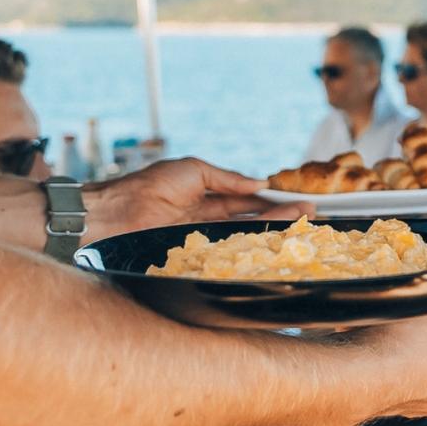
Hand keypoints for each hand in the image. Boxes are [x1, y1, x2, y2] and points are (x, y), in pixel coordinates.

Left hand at [84, 158, 300, 240]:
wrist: (116, 215)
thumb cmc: (148, 187)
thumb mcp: (192, 171)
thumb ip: (227, 178)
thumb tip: (259, 184)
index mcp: (203, 195)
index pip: (244, 198)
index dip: (269, 198)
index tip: (294, 197)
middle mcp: (206, 218)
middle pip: (250, 218)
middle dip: (280, 214)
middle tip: (310, 212)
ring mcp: (203, 237)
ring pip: (245, 234)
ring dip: (274, 227)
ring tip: (302, 221)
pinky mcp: (197, 254)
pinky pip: (229, 249)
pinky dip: (253, 243)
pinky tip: (274, 239)